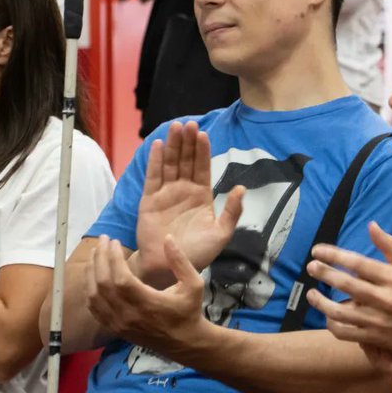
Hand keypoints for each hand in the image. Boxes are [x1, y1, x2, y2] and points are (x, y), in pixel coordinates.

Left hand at [87, 234, 206, 352]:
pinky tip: (93, 276)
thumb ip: (180, 261)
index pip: (121, 279)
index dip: (114, 258)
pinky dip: (90, 290)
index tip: (115, 241)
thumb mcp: (194, 284)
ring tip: (95, 253)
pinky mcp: (115, 328)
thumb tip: (167, 238)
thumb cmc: (189, 311)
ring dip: (91, 272)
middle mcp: (129, 315)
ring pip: (95, 296)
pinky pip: (95, 309)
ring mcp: (119, 324)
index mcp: (148, 303)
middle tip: (103, 240)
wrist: (184, 343)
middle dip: (100, 258)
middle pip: (103, 284)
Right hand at [134, 121, 243, 286]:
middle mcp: (183, 191)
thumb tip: (241, 188)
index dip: (202, 150)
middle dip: (188, 142)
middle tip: (189, 124)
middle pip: (186, 160)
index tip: (203, 133)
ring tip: (176, 127)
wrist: (169, 269)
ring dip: (173, 145)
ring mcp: (166, 194)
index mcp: (201, 196)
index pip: (202, 167)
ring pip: (170, 164)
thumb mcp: (221, 234)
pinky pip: (153, 176)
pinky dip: (156, 160)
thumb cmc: (197, 253)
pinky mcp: (150, 200)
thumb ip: (232, 212)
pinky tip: (159, 145)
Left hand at [306, 222, 391, 360]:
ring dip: (321, 302)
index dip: (335, 255)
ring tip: (310, 293)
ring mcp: (376, 320)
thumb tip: (370, 225)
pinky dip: (331, 324)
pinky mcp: (371, 337)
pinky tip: (325, 314)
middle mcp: (384, 299)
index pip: (359, 263)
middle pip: (347, 285)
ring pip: (341, 312)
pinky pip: (345, 332)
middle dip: (325, 274)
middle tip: (310, 267)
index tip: (317, 250)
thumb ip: (388, 245)